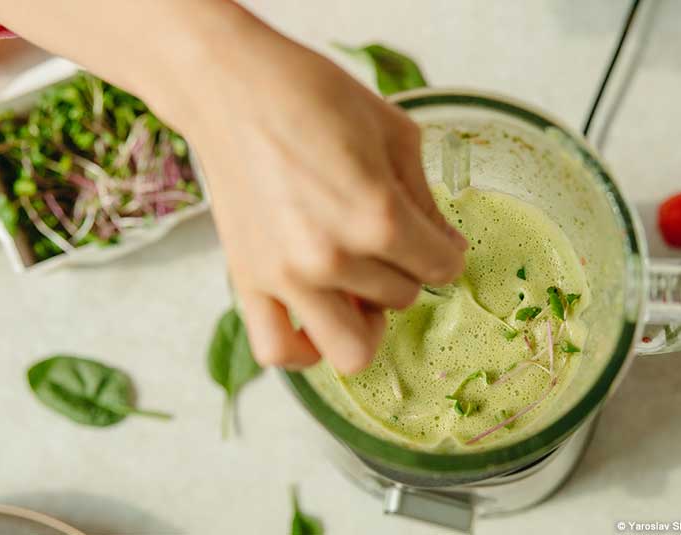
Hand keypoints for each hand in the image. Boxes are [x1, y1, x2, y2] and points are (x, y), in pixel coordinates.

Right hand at [171, 15, 466, 372]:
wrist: (232, 87)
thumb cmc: (312, 96)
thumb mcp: (394, 134)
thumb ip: (427, 200)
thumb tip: (448, 246)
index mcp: (377, 217)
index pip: (441, 269)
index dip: (446, 254)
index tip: (436, 243)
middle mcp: (331, 258)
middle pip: (402, 299)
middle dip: (406, 273)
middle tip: (390, 245)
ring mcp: (286, 277)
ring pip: (352, 347)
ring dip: (365, 318)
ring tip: (358, 285)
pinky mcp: (247, 282)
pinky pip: (279, 352)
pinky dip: (305, 351)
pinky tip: (319, 320)